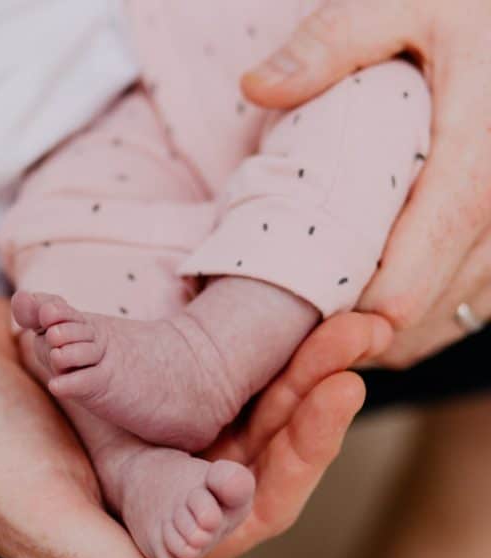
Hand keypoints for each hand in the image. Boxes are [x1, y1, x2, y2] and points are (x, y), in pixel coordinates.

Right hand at [0, 297, 389, 557]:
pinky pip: (186, 347)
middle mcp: (151, 471)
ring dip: (276, 352)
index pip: (249, 503)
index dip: (301, 454)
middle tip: (355, 330)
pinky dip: (221, 322)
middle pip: (251, 437)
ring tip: (325, 302)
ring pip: (228, 389)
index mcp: (145, 521)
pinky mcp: (120, 365)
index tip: (338, 389)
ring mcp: (137, 414)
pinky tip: (257, 284)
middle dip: (305, 389)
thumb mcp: (50, 525)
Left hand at [241, 0, 490, 367]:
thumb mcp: (403, 0)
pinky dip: (422, 317)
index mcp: (482, 145)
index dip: (391, 292)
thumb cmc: (463, 4)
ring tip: (323, 346)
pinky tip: (367, 323)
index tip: (336, 332)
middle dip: (377, 329)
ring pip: (461, 302)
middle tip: (302, 354)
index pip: (441, 231)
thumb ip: (334, 40)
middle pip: (447, 286)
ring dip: (397, 332)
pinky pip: (471, 295)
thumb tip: (258, 85)